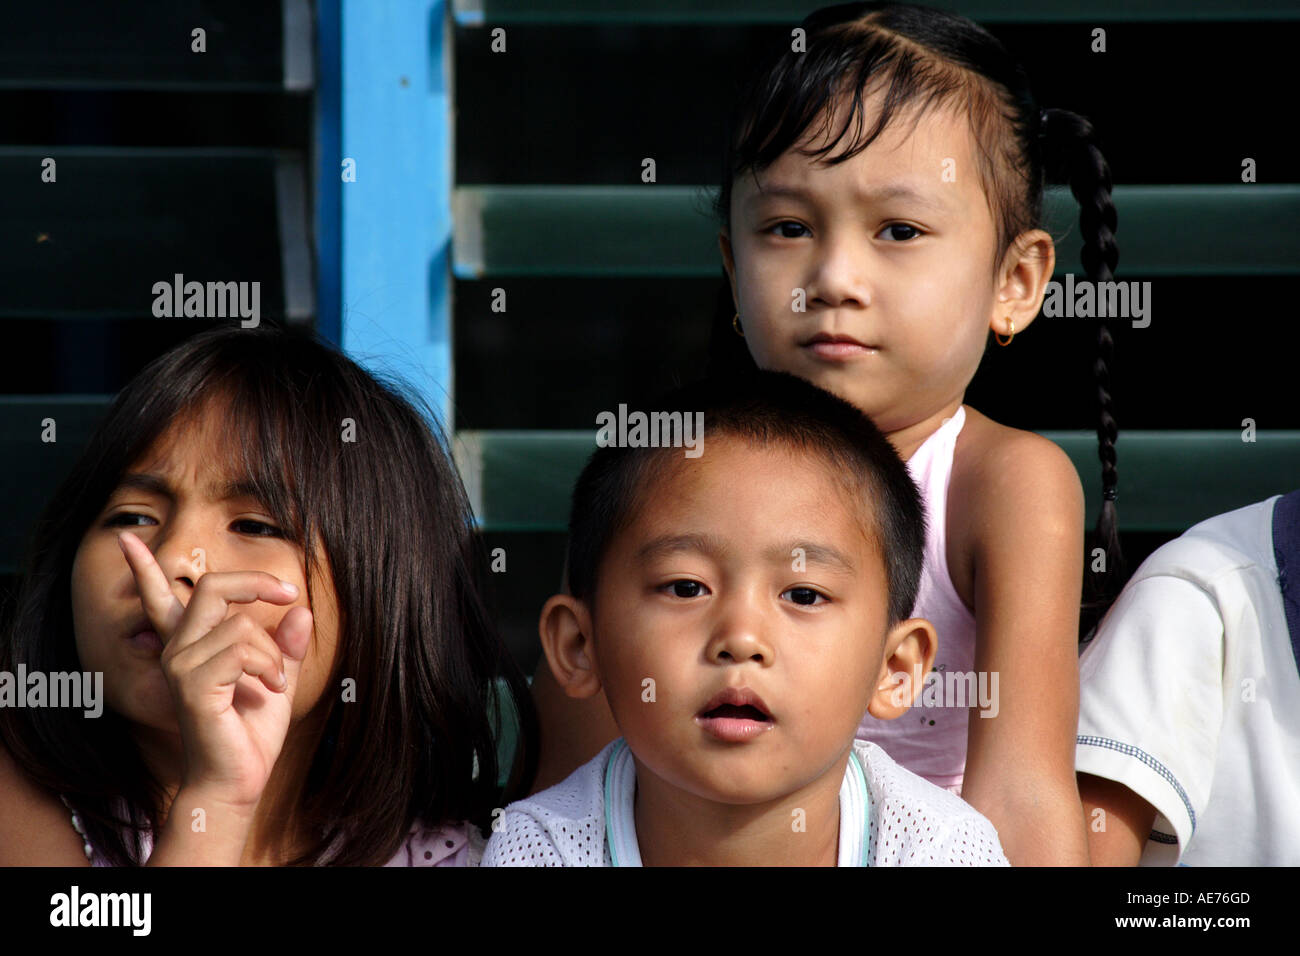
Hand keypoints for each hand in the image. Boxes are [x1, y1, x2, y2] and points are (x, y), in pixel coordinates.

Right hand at [118, 531, 312, 810]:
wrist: (238, 781)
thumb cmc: (251, 734)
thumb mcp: (278, 680)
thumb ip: (287, 647)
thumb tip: (301, 611)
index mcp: (191, 647)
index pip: (162, 599)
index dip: (144, 567)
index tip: (128, 537)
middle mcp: (178, 651)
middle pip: (212, 586)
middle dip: (256, 582)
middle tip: (288, 593)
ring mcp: (180, 667)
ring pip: (238, 623)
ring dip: (270, 651)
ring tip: (274, 681)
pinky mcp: (192, 685)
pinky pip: (240, 649)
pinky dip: (267, 665)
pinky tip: (269, 688)